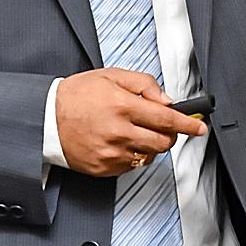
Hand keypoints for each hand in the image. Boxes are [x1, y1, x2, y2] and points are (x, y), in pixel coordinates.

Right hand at [55, 68, 206, 176]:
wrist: (45, 118)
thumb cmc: (77, 95)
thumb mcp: (111, 76)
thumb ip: (143, 84)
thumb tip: (167, 100)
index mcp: (122, 106)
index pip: (166, 118)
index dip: (188, 124)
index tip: (200, 128)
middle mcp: (118, 132)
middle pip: (162, 142)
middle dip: (169, 135)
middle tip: (163, 126)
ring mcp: (111, 153)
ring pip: (148, 156)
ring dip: (150, 145)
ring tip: (134, 131)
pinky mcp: (103, 169)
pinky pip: (131, 166)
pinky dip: (133, 155)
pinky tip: (120, 142)